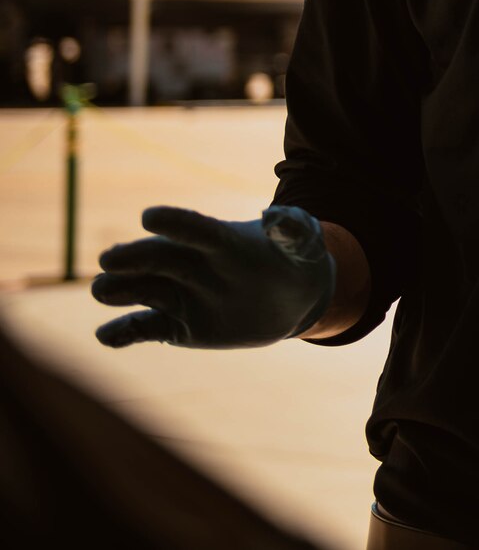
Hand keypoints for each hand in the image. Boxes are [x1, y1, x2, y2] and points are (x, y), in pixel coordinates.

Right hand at [92, 205, 335, 348]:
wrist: (291, 299)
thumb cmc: (295, 261)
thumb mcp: (304, 245)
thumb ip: (293, 231)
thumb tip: (275, 217)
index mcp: (220, 240)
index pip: (196, 230)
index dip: (176, 224)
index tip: (149, 216)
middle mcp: (192, 264)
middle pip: (158, 259)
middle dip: (134, 258)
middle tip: (109, 259)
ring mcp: (180, 294)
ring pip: (142, 291)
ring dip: (120, 290)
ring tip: (102, 289)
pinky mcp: (175, 325)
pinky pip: (144, 328)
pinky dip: (124, 331)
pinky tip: (106, 336)